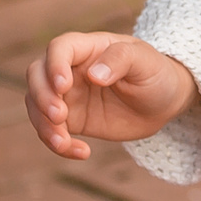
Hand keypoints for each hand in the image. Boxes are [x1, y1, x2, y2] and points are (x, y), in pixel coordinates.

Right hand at [25, 33, 200, 158]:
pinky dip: (58, 145)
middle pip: (37, 75)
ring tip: (64, 142)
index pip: (60, 48)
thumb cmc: (156, 73)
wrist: (164, 103)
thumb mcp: (146, 62)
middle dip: (42, 96)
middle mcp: (72, 69)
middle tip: (60, 116)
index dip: (55, 65)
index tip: (63, 86)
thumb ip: (121, 60)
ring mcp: (68, 95)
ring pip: (36, 105)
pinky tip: (82, 153)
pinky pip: (51, 131)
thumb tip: (94, 75)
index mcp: (89, 48)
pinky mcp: (71, 119)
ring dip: (43, 125)